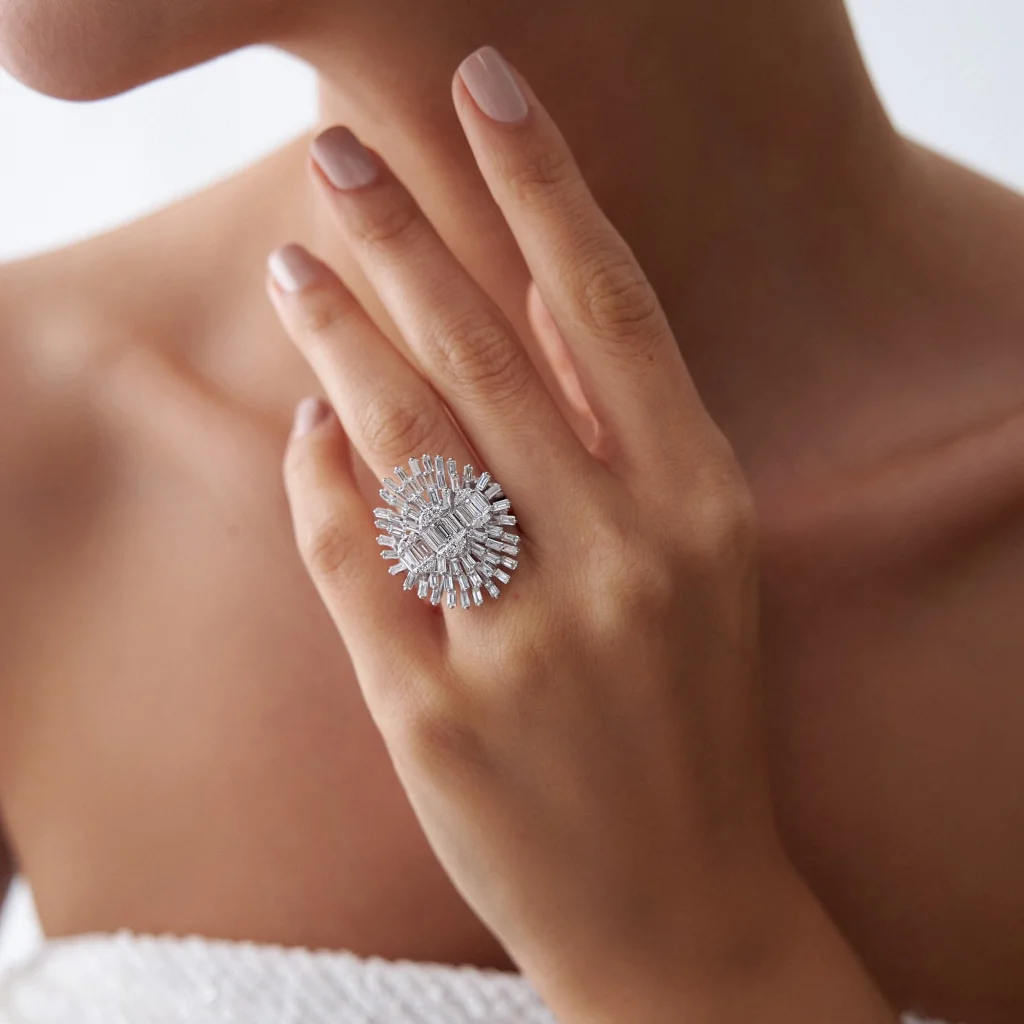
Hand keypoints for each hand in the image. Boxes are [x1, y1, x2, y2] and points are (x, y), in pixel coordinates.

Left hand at [267, 46, 893, 1023]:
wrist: (682, 907)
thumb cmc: (690, 723)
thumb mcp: (700, 567)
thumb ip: (628, 433)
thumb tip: (538, 304)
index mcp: (701, 508)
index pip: (611, 308)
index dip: (544, 185)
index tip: (487, 90)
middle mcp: (623, 562)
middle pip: (488, 355)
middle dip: (406, 235)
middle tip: (339, 152)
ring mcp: (528, 644)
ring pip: (407, 445)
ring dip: (342, 340)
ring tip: (299, 267)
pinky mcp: (438, 716)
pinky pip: (354, 561)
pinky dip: (322, 481)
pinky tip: (307, 429)